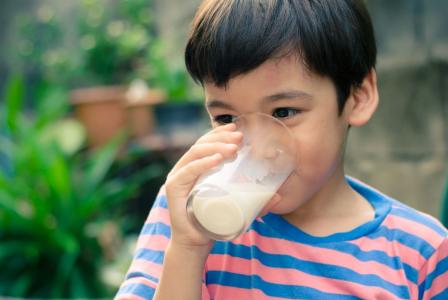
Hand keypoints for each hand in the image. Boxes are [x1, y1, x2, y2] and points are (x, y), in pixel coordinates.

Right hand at [164, 123, 242, 248]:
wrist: (194, 245)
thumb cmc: (212, 223)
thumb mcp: (234, 207)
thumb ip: (254, 202)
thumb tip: (277, 196)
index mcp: (195, 168)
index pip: (206, 144)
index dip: (220, 133)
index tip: (237, 129)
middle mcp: (184, 169)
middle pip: (201, 145)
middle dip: (221, 138)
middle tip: (240, 139)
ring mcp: (177, 178)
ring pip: (195, 154)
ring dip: (215, 148)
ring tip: (234, 149)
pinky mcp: (173, 190)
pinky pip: (187, 172)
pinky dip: (202, 164)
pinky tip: (216, 160)